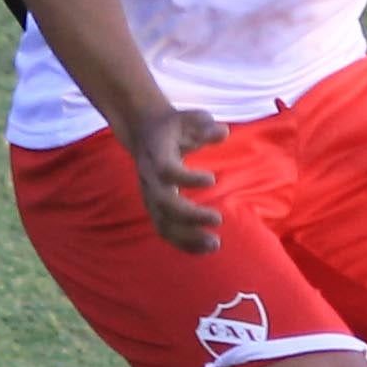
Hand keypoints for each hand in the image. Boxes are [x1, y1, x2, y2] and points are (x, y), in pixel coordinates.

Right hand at [132, 107, 228, 252]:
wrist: (143, 132)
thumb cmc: (172, 126)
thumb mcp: (188, 118)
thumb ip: (204, 125)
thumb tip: (222, 132)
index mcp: (156, 156)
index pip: (167, 171)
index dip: (187, 178)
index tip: (212, 179)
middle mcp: (150, 180)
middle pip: (164, 204)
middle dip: (190, 215)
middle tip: (218, 219)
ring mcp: (150, 197)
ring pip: (163, 224)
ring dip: (188, 238)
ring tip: (214, 244)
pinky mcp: (155, 209)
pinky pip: (166, 231)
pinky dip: (184, 243)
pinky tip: (206, 249)